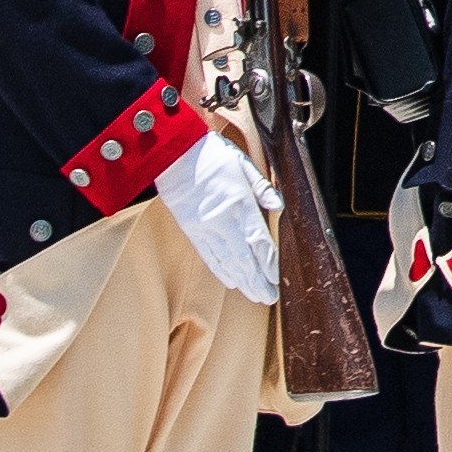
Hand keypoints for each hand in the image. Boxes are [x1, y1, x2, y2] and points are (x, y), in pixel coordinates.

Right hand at [156, 132, 283, 303]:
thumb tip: (279, 206)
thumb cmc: (211, 155)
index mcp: (238, 204)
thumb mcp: (243, 163)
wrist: (172, 154)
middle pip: (244, 259)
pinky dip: (222, 271)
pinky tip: (231, 282)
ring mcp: (205, 228)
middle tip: (269, 297)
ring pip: (227, 262)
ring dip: (242, 281)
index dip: (268, 262)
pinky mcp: (192, 230)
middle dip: (257, 280)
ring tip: (255, 295)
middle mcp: (222, 221)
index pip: (258, 240)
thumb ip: (262, 188)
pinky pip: (209, 256)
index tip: (276, 277)